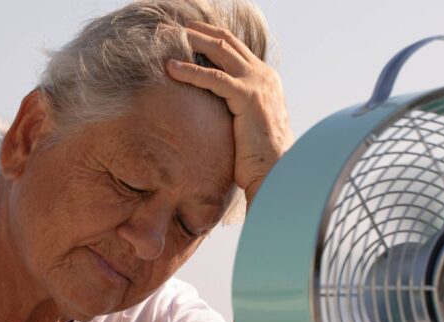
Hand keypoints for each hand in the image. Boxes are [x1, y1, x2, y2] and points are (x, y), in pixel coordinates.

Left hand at [166, 21, 291, 204]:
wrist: (278, 173)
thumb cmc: (260, 158)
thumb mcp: (248, 125)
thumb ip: (235, 109)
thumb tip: (213, 110)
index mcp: (265, 80)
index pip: (235, 48)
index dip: (210, 36)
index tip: (187, 32)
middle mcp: (264, 76)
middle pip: (226, 42)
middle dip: (198, 31)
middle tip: (171, 26)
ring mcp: (258, 84)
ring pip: (220, 52)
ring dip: (191, 41)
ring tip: (165, 37)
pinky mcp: (248, 98)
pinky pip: (213, 78)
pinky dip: (189, 71)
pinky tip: (170, 68)